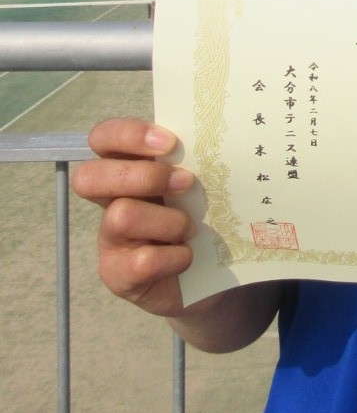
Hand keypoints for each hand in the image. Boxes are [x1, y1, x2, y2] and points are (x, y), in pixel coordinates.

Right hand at [72, 117, 194, 319]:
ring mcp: (109, 239)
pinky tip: (188, 256)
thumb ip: (189, 161)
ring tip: (191, 228)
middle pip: (90, 176)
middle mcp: (109, 200)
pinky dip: (175, 256)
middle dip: (143, 176)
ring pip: (120, 216)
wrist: (203, 277)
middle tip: (185, 183)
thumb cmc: (196, 217)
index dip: (128, 135)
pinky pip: (142, 261)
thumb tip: (212, 136)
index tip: (170, 143)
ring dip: (168, 220)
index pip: (103, 138)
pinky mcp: (117, 275)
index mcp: (126, 168)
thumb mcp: (192, 185)